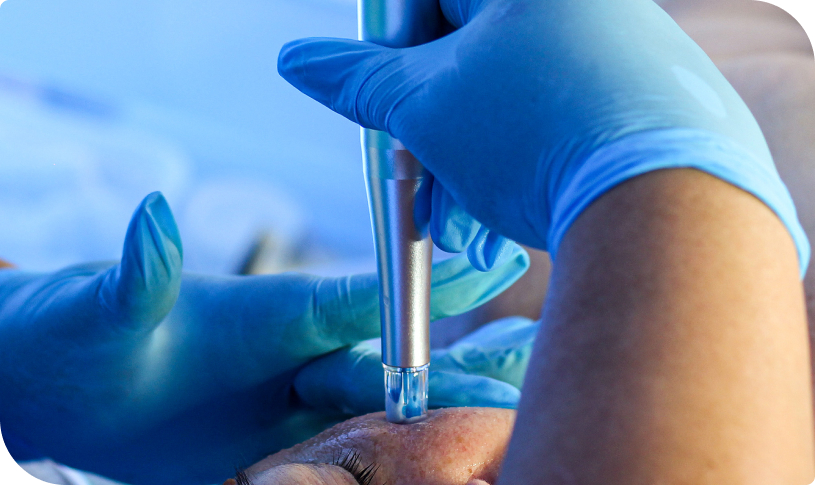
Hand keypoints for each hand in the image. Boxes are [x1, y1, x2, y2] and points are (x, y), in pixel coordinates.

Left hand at [0, 192, 529, 484]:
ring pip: (380, 414)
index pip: (362, 295)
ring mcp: (293, 409)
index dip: (428, 282)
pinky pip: (345, 463)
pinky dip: (392, 465)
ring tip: (510, 420)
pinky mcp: (280, 453)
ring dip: (442, 416)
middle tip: (530, 369)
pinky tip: (432, 467)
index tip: (497, 263)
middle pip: (392, 362)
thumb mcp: (104, 308)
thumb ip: (138, 275)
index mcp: (275, 312)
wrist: (70, 384)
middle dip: (459, 368)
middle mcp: (298, 357)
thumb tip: (152, 214)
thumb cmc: (84, 329)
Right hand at [278, 0, 806, 269]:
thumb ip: (358, 81)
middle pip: (472, 52)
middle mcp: (580, 4)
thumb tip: (300, 62)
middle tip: (418, 175)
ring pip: (514, 96)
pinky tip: (505, 212)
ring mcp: (622, 48)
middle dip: (433, 124)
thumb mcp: (426, 108)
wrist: (667, 204)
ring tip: (457, 219)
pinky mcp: (645, 98)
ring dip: (470, 157)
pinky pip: (561, 119)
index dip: (396, 51)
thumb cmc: (540, 137)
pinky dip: (523, 161)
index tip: (387, 99)